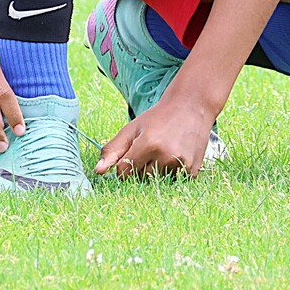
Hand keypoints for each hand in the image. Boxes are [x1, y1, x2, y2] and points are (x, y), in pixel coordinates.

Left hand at [93, 97, 212, 179]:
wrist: (191, 107)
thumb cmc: (158, 118)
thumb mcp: (132, 129)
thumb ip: (112, 150)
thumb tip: (98, 171)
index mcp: (148, 144)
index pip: (124, 172)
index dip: (124, 164)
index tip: (132, 152)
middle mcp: (166, 157)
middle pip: (140, 178)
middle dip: (140, 167)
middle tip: (151, 147)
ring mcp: (181, 165)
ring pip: (156, 182)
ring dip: (156, 171)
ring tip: (164, 150)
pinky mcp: (192, 172)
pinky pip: (172, 182)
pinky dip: (170, 173)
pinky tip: (175, 155)